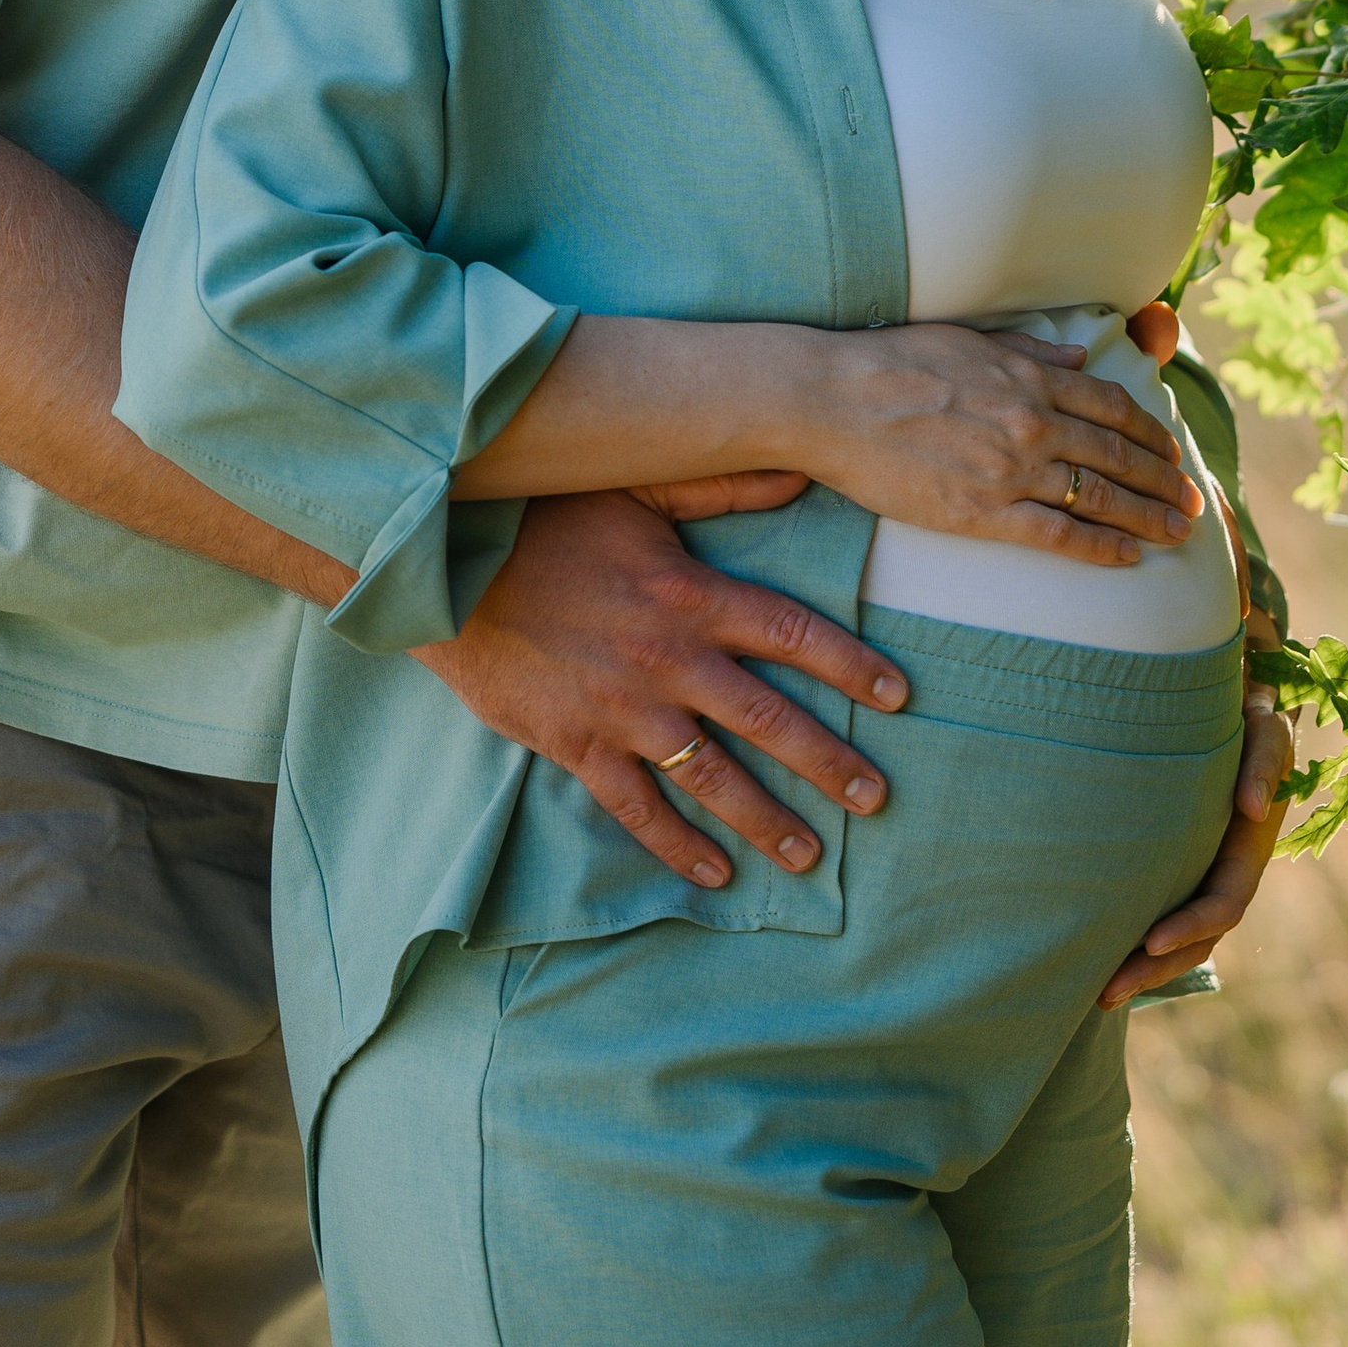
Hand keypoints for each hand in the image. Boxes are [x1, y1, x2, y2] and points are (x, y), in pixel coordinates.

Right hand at [413, 481, 905, 891]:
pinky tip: (714, 876)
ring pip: (712, 778)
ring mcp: (623, 710)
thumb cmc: (547, 519)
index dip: (850, 664)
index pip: (791, 632)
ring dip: (765, 820)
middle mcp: (668, 659)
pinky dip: (677, 848)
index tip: (899, 696)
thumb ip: (723, 484)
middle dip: (829, 763)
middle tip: (877, 800)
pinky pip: (637, 809)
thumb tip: (801, 470)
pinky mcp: (577, 746)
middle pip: (768, 719)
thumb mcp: (638, 489)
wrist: (448, 569)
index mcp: (690, 594)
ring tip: (809, 855)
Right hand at [800, 321, 1205, 564]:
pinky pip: (1058, 535)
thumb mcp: (969, 340)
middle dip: (1162, 480)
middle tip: (1192, 502)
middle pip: (1117, 454)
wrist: (835, 400)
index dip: (1149, 432)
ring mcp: (1011, 468)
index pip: (1111, 406)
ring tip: (1178, 532)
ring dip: (1148, 516)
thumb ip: (1029, 350)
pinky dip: (1101, 547)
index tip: (1170, 451)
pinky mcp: (982, 512)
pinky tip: (1128, 557)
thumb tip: (1079, 354)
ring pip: (1100, 497)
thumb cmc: (891, 362)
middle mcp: (1032, 421)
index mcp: (1029, 375)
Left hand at [1097, 603, 1294, 1009]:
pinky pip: (1161, 912)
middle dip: (1155, 967)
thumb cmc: (1247, 712)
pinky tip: (1094, 955)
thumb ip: (1266, 759)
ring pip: (1180, 937)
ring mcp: (1205, 871)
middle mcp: (1228, 869)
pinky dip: (1136, 940)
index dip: (1190, 925)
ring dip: (1144, 968)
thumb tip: (1255, 810)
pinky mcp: (1179, 865)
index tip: (1147, 941)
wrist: (1233, 705)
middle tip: (1103, 991)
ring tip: (1095, 991)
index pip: (1224, 902)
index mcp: (1251, 846)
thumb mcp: (1267, 725)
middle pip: (1199, 938)